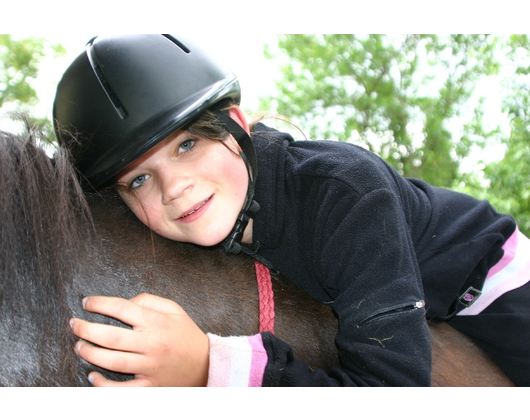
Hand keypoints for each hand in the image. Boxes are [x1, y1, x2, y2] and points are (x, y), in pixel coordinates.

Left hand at [70, 293, 208, 386]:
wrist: (207, 364)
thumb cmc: (186, 335)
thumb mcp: (174, 310)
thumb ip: (150, 301)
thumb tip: (126, 303)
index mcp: (157, 323)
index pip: (123, 309)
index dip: (100, 304)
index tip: (87, 303)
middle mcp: (152, 344)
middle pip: (111, 336)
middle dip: (86, 329)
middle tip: (73, 324)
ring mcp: (150, 367)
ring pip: (113, 361)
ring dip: (90, 353)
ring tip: (78, 346)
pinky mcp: (150, 386)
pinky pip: (122, 389)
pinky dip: (104, 385)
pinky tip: (92, 377)